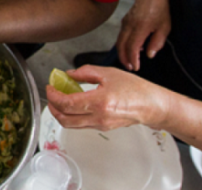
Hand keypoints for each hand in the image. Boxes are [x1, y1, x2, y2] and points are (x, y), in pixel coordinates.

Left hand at [46, 65, 172, 130]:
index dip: (54, 96)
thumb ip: (86, 72)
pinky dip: (71, 115)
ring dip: (60, 113)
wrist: (151, 106)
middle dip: (52, 108)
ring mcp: (100, 125)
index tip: (50, 87)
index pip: (67, 103)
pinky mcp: (102, 128)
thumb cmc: (135, 89)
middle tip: (51, 95)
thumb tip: (69, 74)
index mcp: (99, 102)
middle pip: (65, 119)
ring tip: (59, 99)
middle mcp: (98, 117)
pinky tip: (73, 104)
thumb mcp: (109, 73)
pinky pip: (81, 124)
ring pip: (71, 125)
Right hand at [116, 0, 170, 71]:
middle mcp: (129, 25)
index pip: (132, 47)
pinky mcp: (125, 21)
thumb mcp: (164, 28)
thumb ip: (157, 42)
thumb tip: (149, 55)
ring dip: (123, 52)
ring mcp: (125, 22)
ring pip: (119, 41)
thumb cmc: (160, 9)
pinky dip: (123, 44)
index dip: (132, 59)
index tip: (136, 67)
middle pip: (121, 46)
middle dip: (124, 58)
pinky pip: (121, 35)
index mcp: (140, 27)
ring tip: (129, 60)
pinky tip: (132, 48)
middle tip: (130, 67)